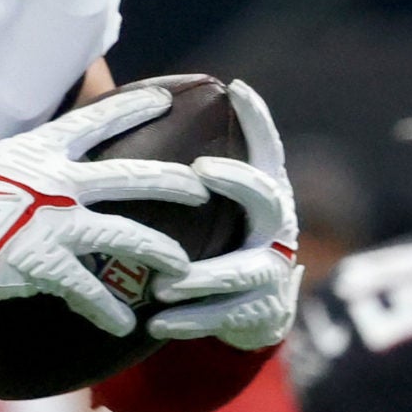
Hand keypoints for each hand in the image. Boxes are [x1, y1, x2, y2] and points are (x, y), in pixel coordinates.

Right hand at [0, 85, 207, 335]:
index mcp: (37, 154)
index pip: (96, 123)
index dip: (133, 109)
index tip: (165, 99)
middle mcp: (56, 184)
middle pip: (130, 177)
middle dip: (173, 181)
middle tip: (204, 186)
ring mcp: (54, 224)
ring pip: (125, 236)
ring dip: (159, 251)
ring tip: (184, 268)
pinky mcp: (44, 265)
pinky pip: (88, 290)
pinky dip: (108, 310)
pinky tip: (125, 325)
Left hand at [146, 80, 299, 350]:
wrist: (257, 311)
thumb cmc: (225, 241)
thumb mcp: (218, 206)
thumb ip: (192, 172)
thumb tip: (133, 112)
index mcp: (265, 195)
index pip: (267, 149)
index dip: (258, 119)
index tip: (235, 89)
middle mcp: (277, 226)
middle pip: (266, 196)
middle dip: (237, 181)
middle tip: (201, 170)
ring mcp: (272, 270)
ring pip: (239, 271)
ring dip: (199, 277)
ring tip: (162, 285)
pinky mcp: (261, 311)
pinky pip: (222, 317)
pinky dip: (189, 320)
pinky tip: (157, 322)